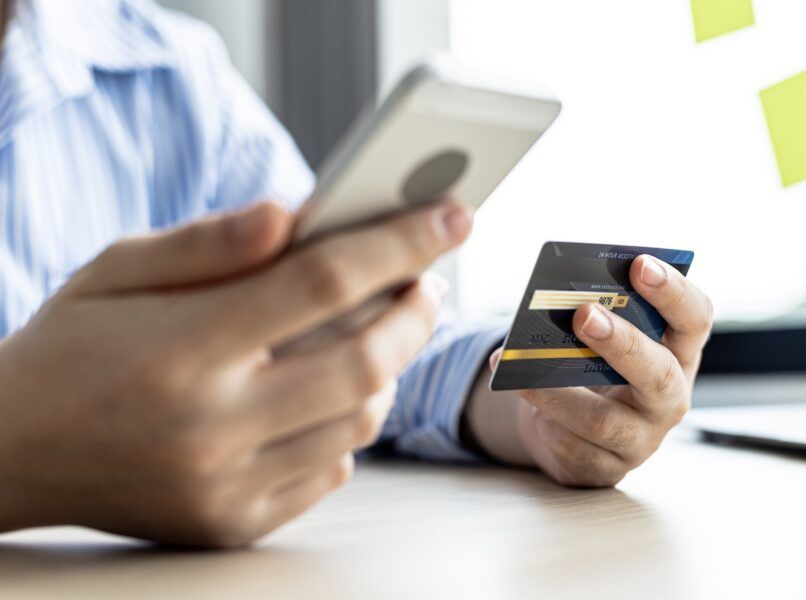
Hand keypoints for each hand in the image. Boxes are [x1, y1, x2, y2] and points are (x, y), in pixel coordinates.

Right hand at [0, 199, 471, 546]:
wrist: (11, 452)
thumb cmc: (69, 347)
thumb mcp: (116, 270)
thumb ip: (210, 242)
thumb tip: (296, 212)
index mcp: (180, 349)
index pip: (321, 284)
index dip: (399, 244)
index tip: (453, 216)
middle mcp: (209, 427)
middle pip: (363, 364)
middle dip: (415, 315)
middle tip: (427, 282)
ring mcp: (225, 486)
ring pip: (359, 421)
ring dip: (386, 370)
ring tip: (376, 333)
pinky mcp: (232, 525)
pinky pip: (332, 471)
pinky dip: (346, 425)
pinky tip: (322, 396)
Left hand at [468, 255, 712, 486]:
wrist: (566, 426)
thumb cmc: (588, 366)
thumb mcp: (598, 340)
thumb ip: (593, 317)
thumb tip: (555, 301)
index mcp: (678, 352)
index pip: (695, 318)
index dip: (673, 291)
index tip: (640, 265)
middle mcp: (669, 398)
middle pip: (659, 373)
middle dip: (621, 342)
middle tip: (583, 313)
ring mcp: (641, 440)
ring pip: (604, 420)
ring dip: (558, 390)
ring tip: (518, 361)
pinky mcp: (604, 469)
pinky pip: (571, 445)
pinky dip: (540, 416)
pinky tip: (516, 390)